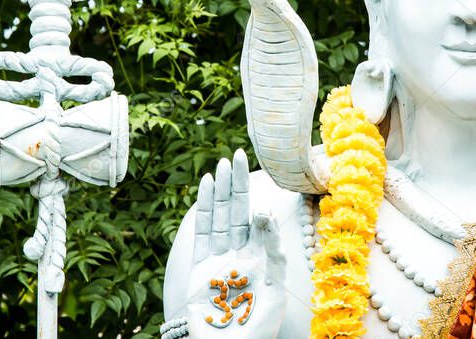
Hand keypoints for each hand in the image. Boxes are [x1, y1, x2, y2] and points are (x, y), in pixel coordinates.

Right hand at [186, 150, 285, 338]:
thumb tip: (263, 213)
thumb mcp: (275, 288)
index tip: (260, 185)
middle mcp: (239, 255)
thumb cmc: (257, 328)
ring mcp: (218, 259)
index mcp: (261, 260)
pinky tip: (208, 186)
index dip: (259, 203)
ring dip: (222, 190)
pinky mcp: (199, 266)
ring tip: (223, 165)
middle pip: (238, 212)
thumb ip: (272, 251)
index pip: (259, 223)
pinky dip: (206, 207)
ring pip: (220, 216)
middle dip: (238, 185)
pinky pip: (203, 231)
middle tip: (238, 155)